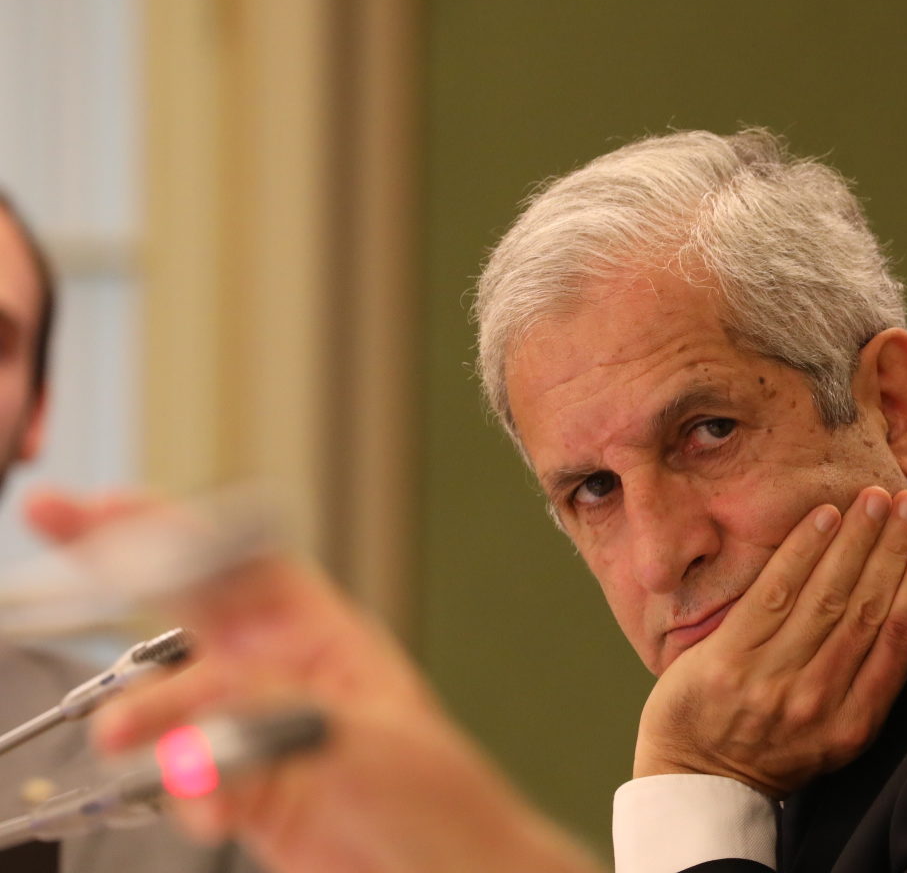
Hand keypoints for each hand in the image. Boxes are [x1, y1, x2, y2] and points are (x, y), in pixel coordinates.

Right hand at [29, 491, 602, 872]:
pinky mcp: (242, 792)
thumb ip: (288, 714)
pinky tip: (211, 814)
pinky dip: (188, 795)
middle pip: (188, 603)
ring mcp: (254, 731)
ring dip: (148, 712)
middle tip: (56, 521)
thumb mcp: (370, 741)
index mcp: (323, 637)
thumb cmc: (439, 799)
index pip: (242, 565)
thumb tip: (217, 696)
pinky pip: (188, 780)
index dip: (178, 528)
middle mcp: (281, 674)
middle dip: (120, 561)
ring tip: (127, 732)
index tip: (112, 503)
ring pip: (175, 702)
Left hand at [632, 486, 906, 797]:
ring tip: (876, 500)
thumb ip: (866, 679)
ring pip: (827, 596)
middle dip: (894, 549)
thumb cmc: (775, 745)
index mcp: (855, 722)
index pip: (899, 639)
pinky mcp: (728, 662)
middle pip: (867, 609)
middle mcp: (819, 703)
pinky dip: (804, 550)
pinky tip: (825, 517)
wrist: (699, 781)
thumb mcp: (836, 731)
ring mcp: (772, 682)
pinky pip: (775, 592)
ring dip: (856, 540)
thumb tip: (901, 597)